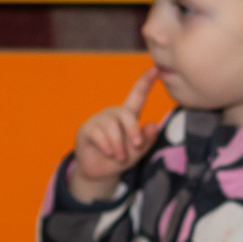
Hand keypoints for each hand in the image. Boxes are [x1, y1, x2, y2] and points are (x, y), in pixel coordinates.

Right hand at [68, 67, 161, 202]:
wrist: (101, 172)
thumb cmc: (122, 158)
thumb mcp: (139, 152)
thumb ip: (147, 139)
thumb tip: (154, 125)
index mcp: (128, 115)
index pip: (137, 96)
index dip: (145, 82)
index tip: (156, 68)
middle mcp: (113, 114)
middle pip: (126, 114)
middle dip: (133, 130)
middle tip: (136, 146)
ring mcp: (98, 120)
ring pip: (112, 127)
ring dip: (119, 146)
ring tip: (119, 156)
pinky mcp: (86, 129)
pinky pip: (99, 135)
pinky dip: (107, 147)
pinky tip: (108, 153)